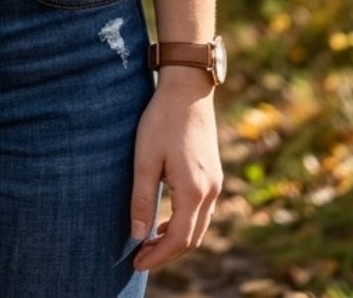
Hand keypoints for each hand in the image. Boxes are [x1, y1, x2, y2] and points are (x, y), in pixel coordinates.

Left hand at [129, 68, 221, 270]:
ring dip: (177, 239)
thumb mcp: (145, 158)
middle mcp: (210, 191)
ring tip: (150, 242)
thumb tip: (137, 236)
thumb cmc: (162, 120)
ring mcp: (215, 182)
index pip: (179, 240)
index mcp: (194, 190)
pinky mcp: (213, 173)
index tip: (137, 263)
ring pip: (199, 226)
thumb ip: (142, 199)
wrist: (187, 88)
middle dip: (168, 253)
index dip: (159, 256)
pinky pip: (202, 211)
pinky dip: (185, 223)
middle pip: (193, 238)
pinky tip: (165, 220)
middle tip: (141, 257)